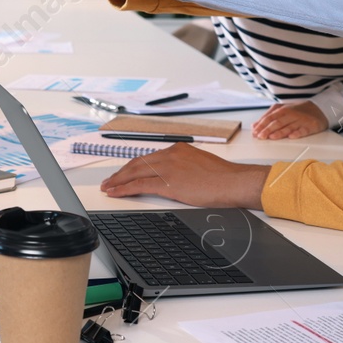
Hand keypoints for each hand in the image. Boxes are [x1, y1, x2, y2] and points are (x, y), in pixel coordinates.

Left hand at [100, 144, 270, 209]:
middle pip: (138, 163)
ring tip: (108, 188)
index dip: (133, 166)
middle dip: (121, 173)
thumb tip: (177, 177)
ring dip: (118, 181)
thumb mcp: (201, 165)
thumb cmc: (224, 178)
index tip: (124, 172)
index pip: (149, 158)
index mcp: (179, 149)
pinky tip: (115, 193)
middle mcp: (171, 155)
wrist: (234, 182)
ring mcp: (168, 168)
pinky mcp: (169, 183)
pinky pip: (139, 185)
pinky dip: (124, 189)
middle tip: (109, 181)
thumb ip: (185, 167)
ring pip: (135, 173)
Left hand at [252, 102, 329, 139]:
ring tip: (272, 137)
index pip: (269, 118)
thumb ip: (268, 117)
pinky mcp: (310, 126)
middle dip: (268, 129)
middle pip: (278, 122)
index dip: (261, 125)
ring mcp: (301, 120)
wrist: (319, 109)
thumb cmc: (297, 111)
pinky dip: (297, 133)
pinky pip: (303, 130)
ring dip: (280, 132)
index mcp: (283, 110)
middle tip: (260, 136)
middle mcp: (291, 114)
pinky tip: (292, 136)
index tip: (255, 132)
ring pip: (289, 127)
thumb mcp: (282, 110)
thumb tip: (255, 125)